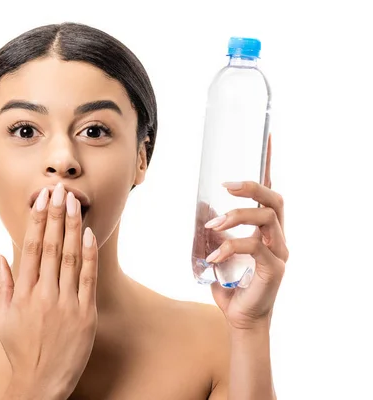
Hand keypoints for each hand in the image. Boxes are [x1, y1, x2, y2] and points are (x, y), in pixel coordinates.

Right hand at [0, 183, 97, 398]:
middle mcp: (43, 294)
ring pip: (71, 257)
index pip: (31, 247)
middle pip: (52, 246)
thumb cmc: (20, 349)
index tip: (41, 199)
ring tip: (74, 202)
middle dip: (55, 215)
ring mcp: (66, 303)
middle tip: (60, 190)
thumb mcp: (2, 319)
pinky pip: (88, 278)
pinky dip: (89, 255)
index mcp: (22, 293)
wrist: (41, 382)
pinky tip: (88, 234)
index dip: (37, 220)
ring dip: (72, 227)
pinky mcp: (85, 314)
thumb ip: (2, 285)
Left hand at [205, 135, 288, 329]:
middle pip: (275, 200)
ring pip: (266, 219)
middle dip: (251, 188)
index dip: (268, 166)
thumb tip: (203, 206)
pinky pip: (255, 247)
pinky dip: (231, 247)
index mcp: (267, 230)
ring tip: (213, 225)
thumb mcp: (218, 251)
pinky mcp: (274, 269)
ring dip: (236, 217)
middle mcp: (277, 237)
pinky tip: (213, 256)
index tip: (263, 140)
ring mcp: (279, 253)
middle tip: (226, 186)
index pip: (271, 193)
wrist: (241, 319)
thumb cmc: (232, 285)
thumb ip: (214, 230)